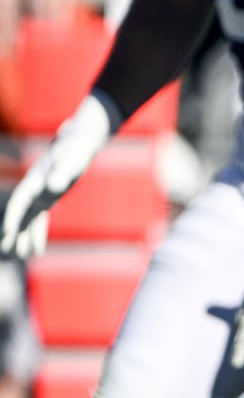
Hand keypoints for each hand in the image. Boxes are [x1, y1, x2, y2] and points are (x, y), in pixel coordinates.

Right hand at [1, 93, 117, 258]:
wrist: (82, 142)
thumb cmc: (76, 149)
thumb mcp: (72, 159)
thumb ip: (62, 172)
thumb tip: (53, 186)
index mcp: (36, 180)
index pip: (20, 202)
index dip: (13, 217)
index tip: (8, 233)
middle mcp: (34, 189)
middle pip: (20, 214)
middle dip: (13, 232)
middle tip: (7, 251)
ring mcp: (41, 195)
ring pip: (29, 220)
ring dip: (24, 237)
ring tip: (20, 256)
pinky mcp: (49, 199)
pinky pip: (40, 220)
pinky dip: (38, 234)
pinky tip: (37, 249)